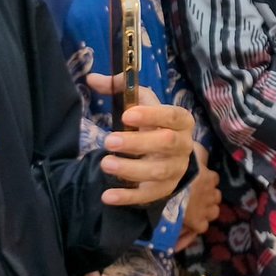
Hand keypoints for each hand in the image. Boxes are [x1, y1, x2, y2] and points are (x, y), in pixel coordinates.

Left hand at [86, 73, 194, 205]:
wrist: (170, 157)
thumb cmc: (153, 124)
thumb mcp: (142, 104)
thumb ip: (120, 88)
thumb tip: (92, 78)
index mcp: (181, 121)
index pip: (172, 116)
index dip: (152, 115)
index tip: (126, 115)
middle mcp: (183, 145)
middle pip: (166, 143)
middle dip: (137, 142)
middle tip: (109, 140)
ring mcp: (175, 170)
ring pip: (157, 171)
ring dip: (130, 169)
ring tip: (105, 163)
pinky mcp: (164, 190)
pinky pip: (148, 196)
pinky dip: (128, 197)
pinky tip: (107, 195)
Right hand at [174, 142, 221, 252]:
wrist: (166, 188)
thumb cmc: (175, 169)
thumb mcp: (188, 154)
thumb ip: (197, 151)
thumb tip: (197, 147)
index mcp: (208, 177)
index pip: (214, 178)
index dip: (208, 180)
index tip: (200, 181)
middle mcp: (210, 193)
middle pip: (216, 196)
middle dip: (209, 196)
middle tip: (197, 197)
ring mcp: (206, 209)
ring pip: (214, 211)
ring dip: (207, 210)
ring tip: (196, 210)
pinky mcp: (198, 223)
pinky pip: (203, 226)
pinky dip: (198, 224)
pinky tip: (191, 222)